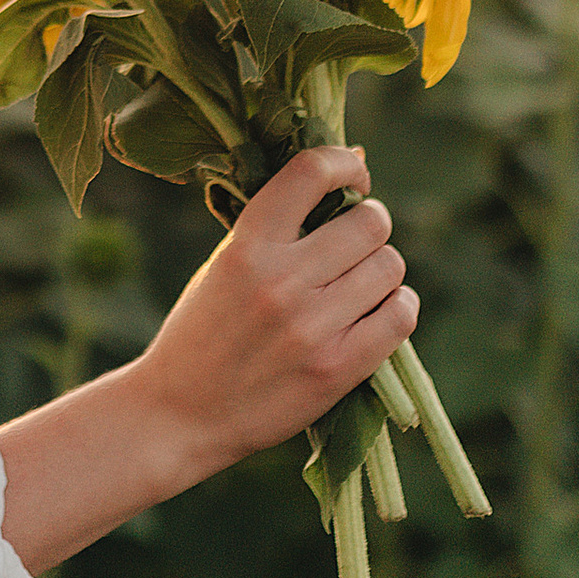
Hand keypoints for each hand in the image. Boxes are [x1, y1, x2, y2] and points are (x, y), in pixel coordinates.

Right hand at [0, 144, 413, 577]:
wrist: (178, 414)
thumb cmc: (202, 332)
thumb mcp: (222, 264)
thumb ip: (275, 225)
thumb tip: (352, 165)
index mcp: (246, 246)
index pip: (312, 172)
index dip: (346, 163)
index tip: (354, 175)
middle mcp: (281, 281)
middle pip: (371, 223)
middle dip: (369, 227)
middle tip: (355, 244)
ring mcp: (311, 328)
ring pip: (390, 267)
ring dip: (382, 271)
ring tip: (360, 285)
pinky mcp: (336, 370)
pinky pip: (400, 315)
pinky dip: (396, 308)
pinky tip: (376, 312)